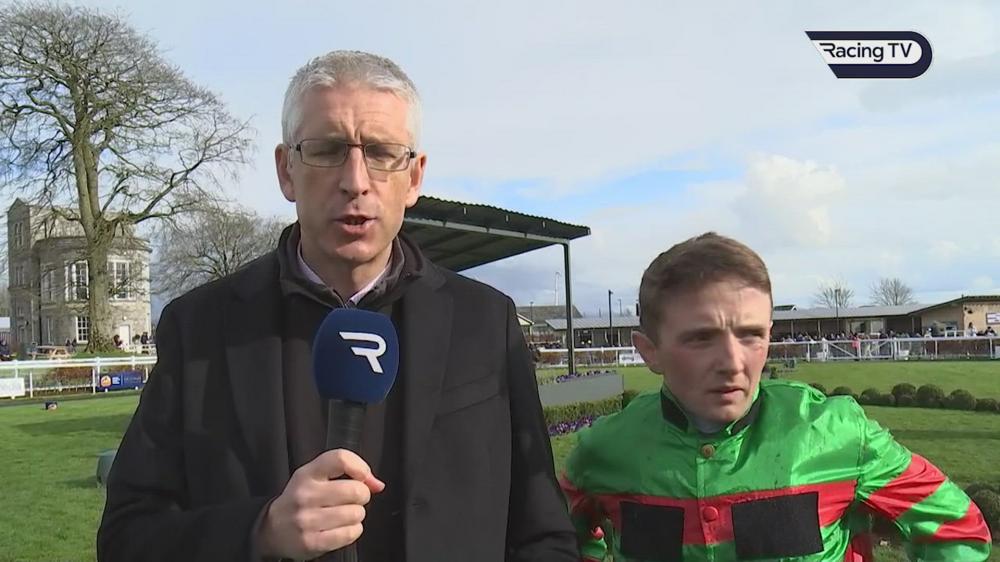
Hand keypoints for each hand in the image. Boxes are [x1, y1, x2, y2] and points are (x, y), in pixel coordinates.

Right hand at [256, 449, 384, 558]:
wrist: (273, 529)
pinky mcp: (311, 542)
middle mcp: (305, 495)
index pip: (340, 458)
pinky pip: (350, 534)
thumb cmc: (302, 499)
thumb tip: (377, 484)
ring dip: (357, 515)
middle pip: (356, 490)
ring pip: (356, 513)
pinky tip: (341, 528)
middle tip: (353, 499)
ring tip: (344, 515)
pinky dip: (352, 531)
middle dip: (362, 496)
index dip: (360, 467)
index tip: (363, 476)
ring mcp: (307, 519)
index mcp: (308, 474)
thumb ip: (347, 471)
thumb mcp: (316, 476)